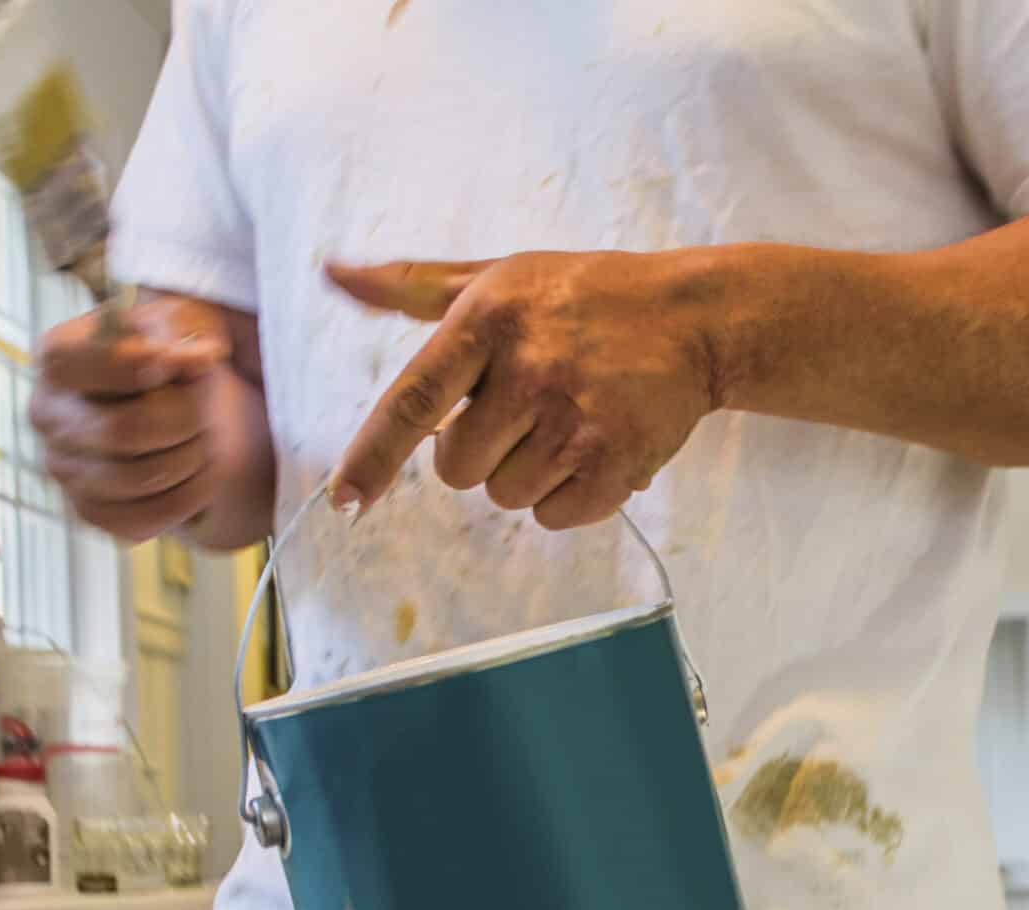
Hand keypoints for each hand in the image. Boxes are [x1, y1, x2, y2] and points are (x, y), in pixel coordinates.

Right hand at [30, 295, 234, 541]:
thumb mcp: (177, 320)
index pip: (76, 365)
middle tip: (207, 406)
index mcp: (55, 357)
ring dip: (194, 458)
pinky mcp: (89, 511)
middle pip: (123, 430)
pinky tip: (199, 471)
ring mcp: (62, 468)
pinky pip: (145, 520)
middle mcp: (46, 415)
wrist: (168, 397)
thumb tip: (199, 359)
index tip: (175, 362)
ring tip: (204, 436)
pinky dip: (189, 497)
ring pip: (141, 479)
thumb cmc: (167, 349)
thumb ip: (183, 333)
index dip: (134, 367)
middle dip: (186, 418)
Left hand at [327, 250, 724, 529]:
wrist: (694, 319)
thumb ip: (413, 285)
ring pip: (504, 494)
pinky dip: (567, 495)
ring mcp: (575, 423)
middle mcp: (530, 371)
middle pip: (455, 468)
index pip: (414, 400)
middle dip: (478, 450)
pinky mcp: (615, 466)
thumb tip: (333, 273)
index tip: (343, 502)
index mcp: (490, 319)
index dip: (372, 456)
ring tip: (565, 420)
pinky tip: (592, 445)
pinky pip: (553, 517)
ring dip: (526, 471)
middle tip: (524, 407)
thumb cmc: (583, 296)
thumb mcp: (499, 276)